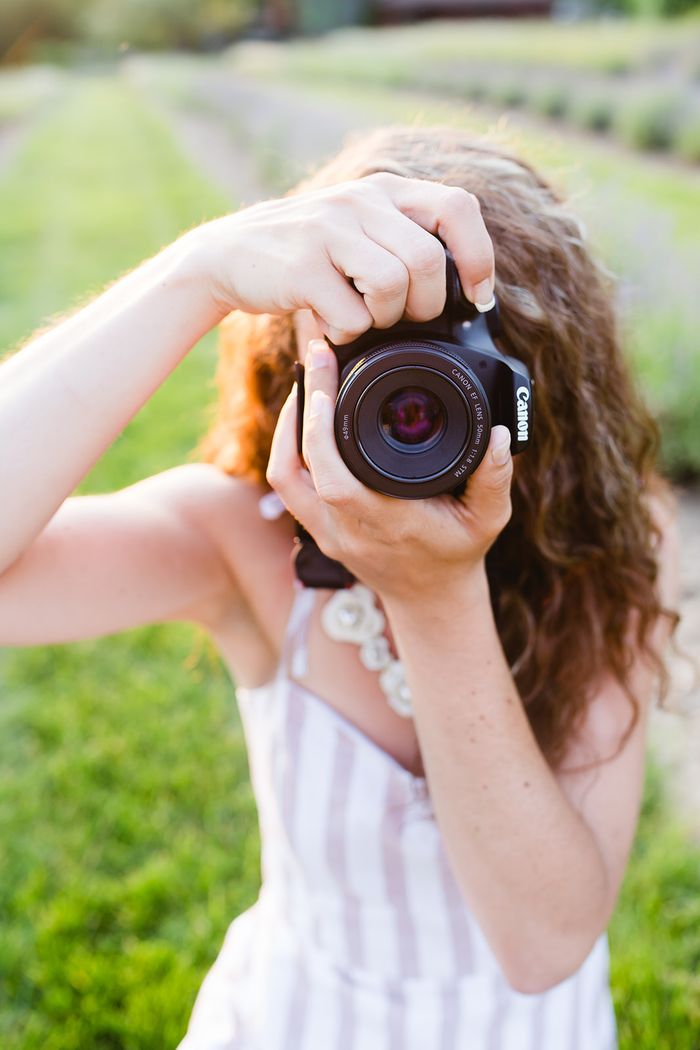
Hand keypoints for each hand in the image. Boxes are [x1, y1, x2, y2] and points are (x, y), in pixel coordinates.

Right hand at [188, 172, 494, 341]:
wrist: (228, 255)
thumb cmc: (308, 254)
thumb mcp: (359, 229)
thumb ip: (405, 241)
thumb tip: (467, 293)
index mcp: (384, 190)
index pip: (457, 209)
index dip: (478, 257)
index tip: (478, 297)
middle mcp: (360, 201)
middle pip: (428, 261)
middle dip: (426, 306)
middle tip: (404, 318)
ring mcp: (328, 230)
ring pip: (394, 286)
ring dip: (385, 319)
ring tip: (362, 317)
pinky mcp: (302, 267)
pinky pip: (352, 316)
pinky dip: (348, 334)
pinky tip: (331, 324)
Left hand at [266, 339, 513, 601]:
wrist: (430, 598)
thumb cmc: (458, 553)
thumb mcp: (489, 519)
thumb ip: (495, 479)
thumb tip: (501, 435)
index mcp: (387, 523)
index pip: (335, 480)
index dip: (319, 432)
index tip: (325, 382)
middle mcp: (348, 530)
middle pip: (297, 470)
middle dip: (300, 407)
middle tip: (317, 356)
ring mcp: (327, 532)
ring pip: (283, 476)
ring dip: (286, 425)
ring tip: (306, 379)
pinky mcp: (317, 529)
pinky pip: (287, 484)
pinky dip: (288, 445)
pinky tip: (304, 413)